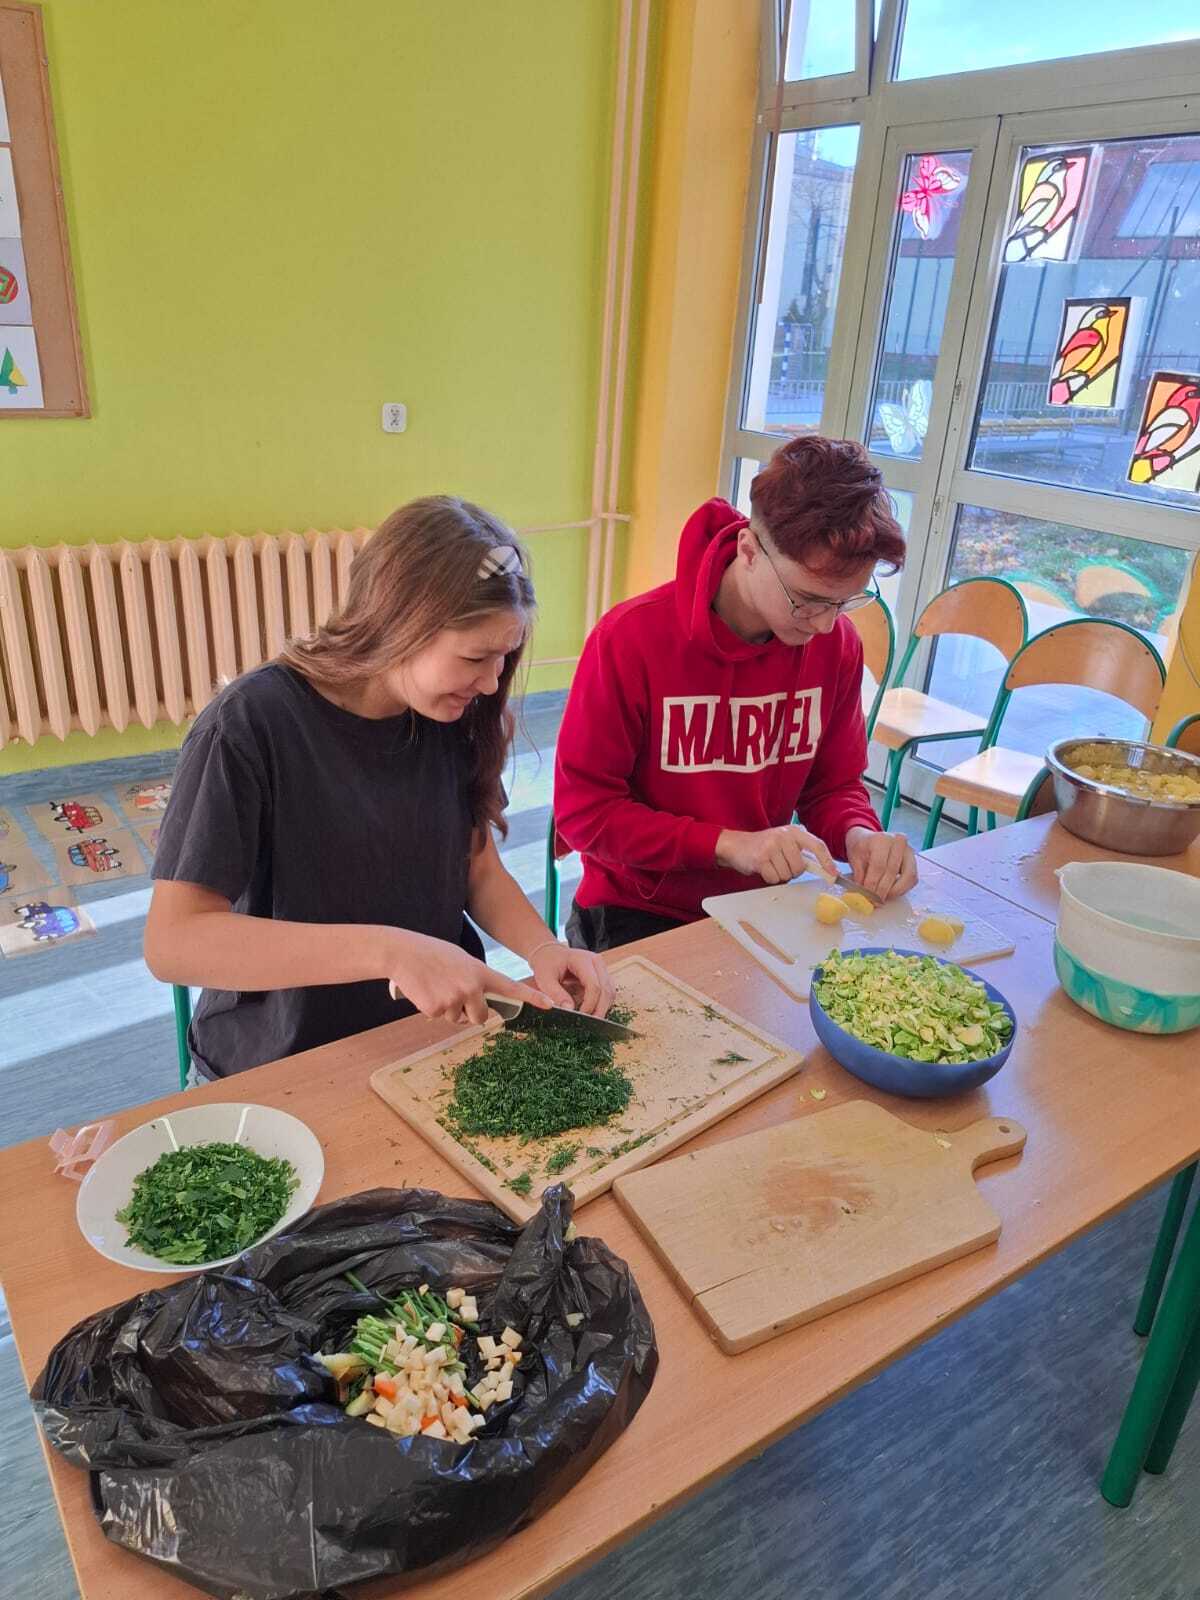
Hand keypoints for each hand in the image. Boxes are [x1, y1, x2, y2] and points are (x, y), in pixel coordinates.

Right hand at [385, 931, 551, 1025]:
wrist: (404, 953)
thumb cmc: (432, 955)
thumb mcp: (461, 961)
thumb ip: (476, 979)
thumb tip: (481, 1003)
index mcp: (480, 972)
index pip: (511, 988)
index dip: (532, 998)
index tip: (551, 1006)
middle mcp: (471, 986)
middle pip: (481, 1016)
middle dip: (470, 1012)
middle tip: (453, 993)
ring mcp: (454, 998)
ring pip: (457, 1018)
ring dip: (448, 1009)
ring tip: (436, 987)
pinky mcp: (436, 1008)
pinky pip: (439, 1018)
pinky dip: (431, 1009)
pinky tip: (425, 992)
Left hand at [528, 941, 615, 1017]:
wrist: (550, 954)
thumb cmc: (547, 964)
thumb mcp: (545, 978)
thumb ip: (556, 993)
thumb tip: (569, 1009)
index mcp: (583, 960)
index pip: (593, 985)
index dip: (589, 1003)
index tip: (580, 1016)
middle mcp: (596, 962)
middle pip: (606, 990)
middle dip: (599, 1009)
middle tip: (589, 1024)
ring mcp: (601, 968)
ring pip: (610, 992)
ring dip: (602, 1008)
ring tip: (591, 1020)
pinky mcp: (602, 975)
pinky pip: (607, 992)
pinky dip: (602, 1004)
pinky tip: (592, 1012)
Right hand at [715, 824, 836, 886]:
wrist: (736, 844)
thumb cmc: (764, 846)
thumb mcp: (784, 841)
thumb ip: (801, 851)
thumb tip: (825, 868)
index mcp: (794, 831)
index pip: (817, 845)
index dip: (827, 861)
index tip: (833, 873)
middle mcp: (784, 836)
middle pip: (800, 867)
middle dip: (792, 872)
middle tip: (781, 864)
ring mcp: (771, 847)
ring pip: (787, 875)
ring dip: (779, 875)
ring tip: (770, 865)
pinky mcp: (760, 859)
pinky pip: (774, 878)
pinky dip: (769, 878)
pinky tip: (763, 868)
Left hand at [845, 825, 917, 900]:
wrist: (868, 839)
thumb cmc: (861, 848)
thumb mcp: (854, 859)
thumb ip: (859, 876)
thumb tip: (863, 895)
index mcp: (881, 839)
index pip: (878, 866)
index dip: (872, 884)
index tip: (867, 896)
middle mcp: (898, 842)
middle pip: (892, 872)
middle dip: (882, 890)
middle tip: (874, 902)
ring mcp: (909, 850)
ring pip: (908, 877)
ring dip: (895, 891)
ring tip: (882, 898)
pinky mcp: (914, 860)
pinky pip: (912, 879)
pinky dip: (902, 889)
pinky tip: (890, 892)